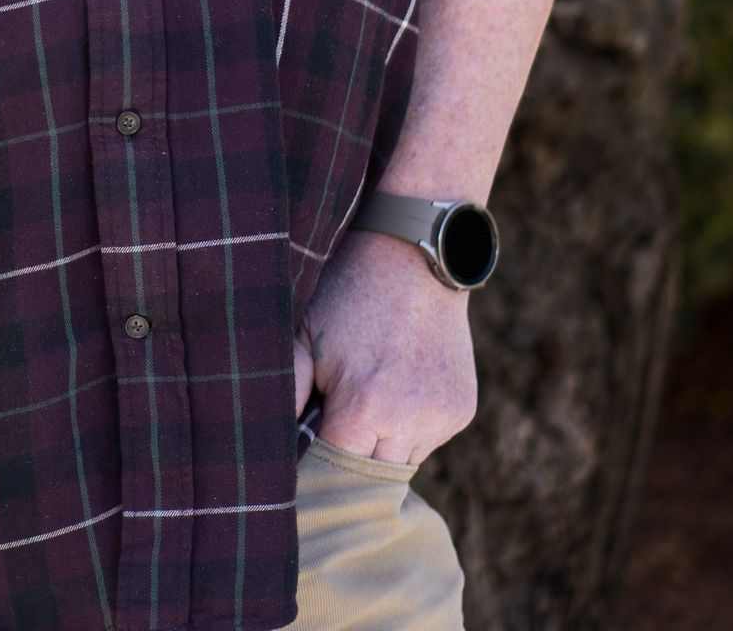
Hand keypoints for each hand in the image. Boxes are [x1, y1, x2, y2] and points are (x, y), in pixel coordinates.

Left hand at [293, 230, 477, 466]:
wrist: (413, 255)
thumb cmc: (349, 294)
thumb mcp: (305, 334)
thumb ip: (286, 392)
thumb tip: (271, 444)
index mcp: (363, 408)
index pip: (335, 472)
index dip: (319, 463)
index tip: (310, 447)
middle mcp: (408, 421)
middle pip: (372, 477)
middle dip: (353, 461)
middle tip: (338, 427)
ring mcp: (441, 417)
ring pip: (404, 461)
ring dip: (385, 445)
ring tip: (372, 396)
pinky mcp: (462, 410)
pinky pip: (429, 438)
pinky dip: (413, 425)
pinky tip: (401, 384)